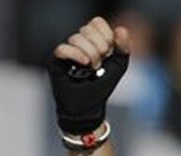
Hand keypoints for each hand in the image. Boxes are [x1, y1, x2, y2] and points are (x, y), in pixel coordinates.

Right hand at [47, 17, 130, 134]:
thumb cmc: (102, 86)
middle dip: (99, 47)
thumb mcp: (119, 66)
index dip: (105, 34)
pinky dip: (76, 55)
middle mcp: (78, 43)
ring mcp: (67, 51)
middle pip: (87, 29)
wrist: (89, 107)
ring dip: (90, 54)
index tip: (110, 51)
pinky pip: (62, 49)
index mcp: (93, 40)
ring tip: (92, 68)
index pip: (96, 22)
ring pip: (76, 38)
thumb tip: (121, 29)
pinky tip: (84, 64)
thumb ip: (123, 48)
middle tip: (100, 63)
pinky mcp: (56, 61)